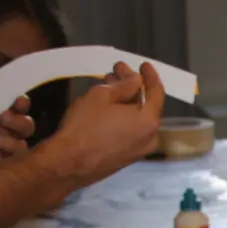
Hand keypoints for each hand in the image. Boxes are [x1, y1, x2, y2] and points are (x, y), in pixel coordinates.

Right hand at [40, 62, 163, 186]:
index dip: (150, 76)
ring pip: (137, 119)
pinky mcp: (126, 158)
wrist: (69, 163)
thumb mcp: (102, 95)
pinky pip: (130, 131)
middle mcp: (151, 138)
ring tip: (109, 85)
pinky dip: (123, 117)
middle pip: (146, 106)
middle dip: (132, 87)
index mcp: (149, 121)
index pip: (157, 93)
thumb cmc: (85, 125)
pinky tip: (109, 107)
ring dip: (125, 101)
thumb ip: (125, 85)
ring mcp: (139, 150)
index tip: (144, 65)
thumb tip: (137, 81)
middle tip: (118, 71)